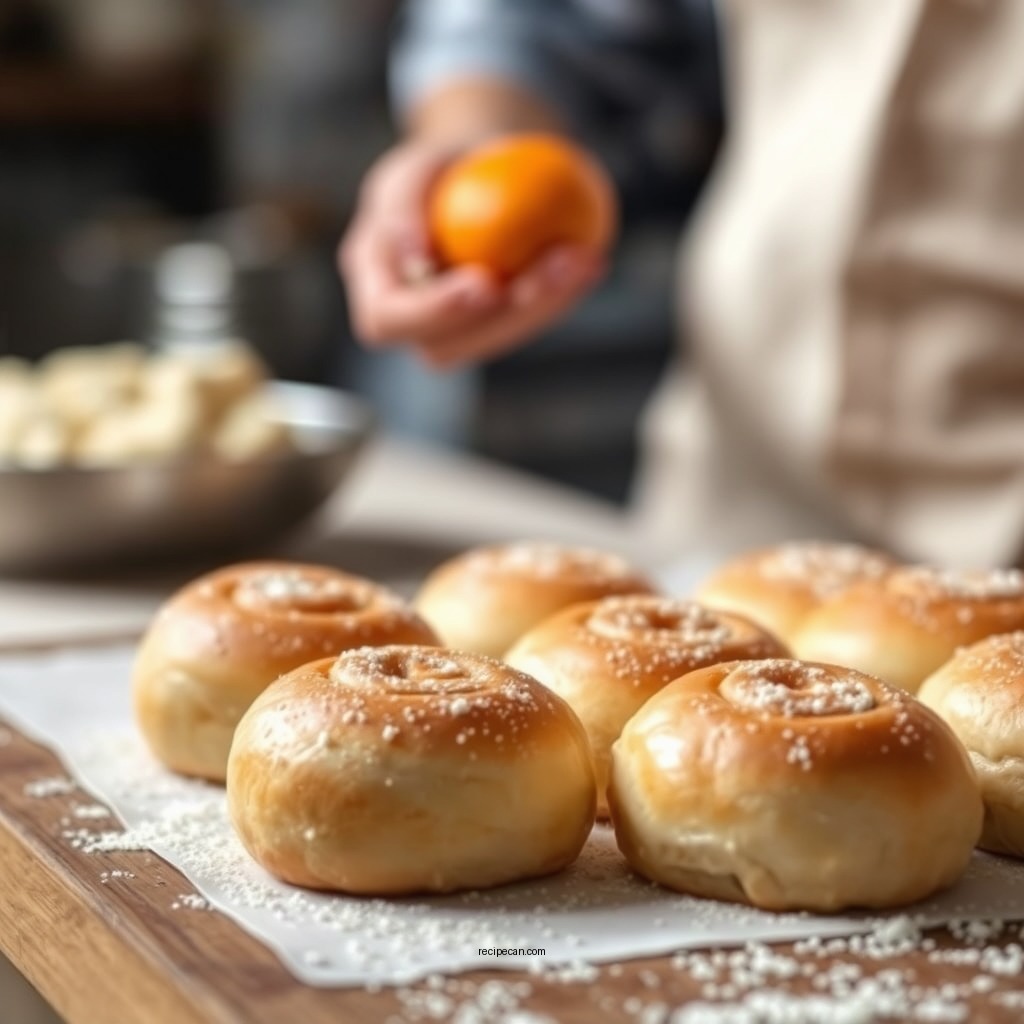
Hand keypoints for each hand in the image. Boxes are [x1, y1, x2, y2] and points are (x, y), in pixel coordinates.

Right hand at [339, 140, 607, 368]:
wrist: (480, 175)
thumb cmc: (440, 169)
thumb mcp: (414, 165)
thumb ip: (403, 203)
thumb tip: (418, 261)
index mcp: (378, 289)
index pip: (388, 319)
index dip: (432, 312)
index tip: (484, 281)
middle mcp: (415, 324)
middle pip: (446, 347)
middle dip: (498, 321)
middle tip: (544, 276)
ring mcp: (462, 332)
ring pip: (497, 339)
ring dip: (542, 305)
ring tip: (578, 259)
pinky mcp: (504, 325)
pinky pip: (531, 319)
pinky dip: (564, 291)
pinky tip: (589, 259)